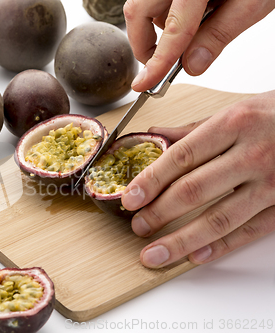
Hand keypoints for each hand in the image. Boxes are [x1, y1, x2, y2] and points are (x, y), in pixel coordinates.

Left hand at [121, 90, 274, 267]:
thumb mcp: (239, 109)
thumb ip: (195, 128)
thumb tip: (155, 135)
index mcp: (235, 124)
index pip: (182, 157)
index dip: (151, 180)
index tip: (130, 198)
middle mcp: (253, 154)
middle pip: (194, 190)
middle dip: (160, 213)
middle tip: (137, 227)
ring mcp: (272, 183)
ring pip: (220, 218)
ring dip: (182, 240)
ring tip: (155, 254)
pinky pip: (250, 231)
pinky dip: (221, 246)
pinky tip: (196, 255)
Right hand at [124, 0, 274, 91]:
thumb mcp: (249, 4)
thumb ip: (219, 33)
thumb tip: (192, 64)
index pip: (172, 29)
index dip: (157, 62)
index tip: (145, 82)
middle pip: (138, 13)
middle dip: (143, 44)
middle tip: (158, 65)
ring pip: (143, 8)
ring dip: (157, 29)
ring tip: (190, 32)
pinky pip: (154, 2)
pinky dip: (165, 16)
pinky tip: (190, 17)